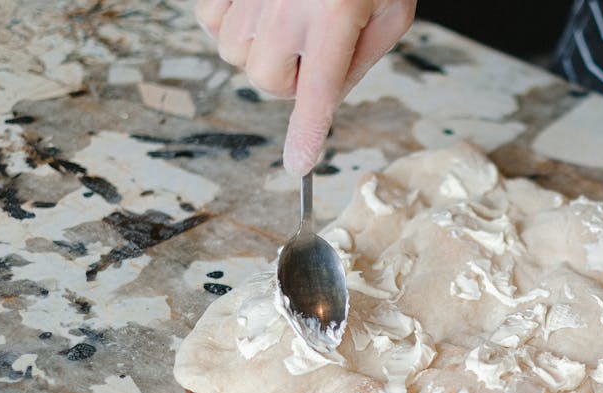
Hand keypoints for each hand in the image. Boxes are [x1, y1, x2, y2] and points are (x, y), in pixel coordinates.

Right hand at [196, 0, 415, 174]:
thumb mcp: (391, 10)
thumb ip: (361, 58)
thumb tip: (327, 99)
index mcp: (336, 13)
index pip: (318, 92)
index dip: (308, 133)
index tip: (299, 166)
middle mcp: (287, 3)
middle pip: (269, 80)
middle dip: (291, 78)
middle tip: (314, 51)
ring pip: (237, 54)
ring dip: (263, 49)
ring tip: (290, 18)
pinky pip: (210, 21)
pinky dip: (231, 23)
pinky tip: (259, 7)